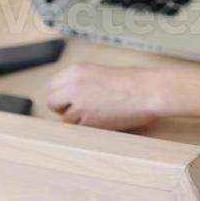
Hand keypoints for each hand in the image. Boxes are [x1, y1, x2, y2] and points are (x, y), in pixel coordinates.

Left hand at [47, 63, 162, 130]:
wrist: (147, 91)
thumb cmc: (131, 80)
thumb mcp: (100, 72)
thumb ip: (81, 82)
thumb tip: (69, 95)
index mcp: (76, 70)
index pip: (52, 86)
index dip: (62, 94)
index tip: (70, 99)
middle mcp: (73, 86)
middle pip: (53, 102)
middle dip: (63, 108)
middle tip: (79, 110)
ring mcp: (80, 105)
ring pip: (65, 119)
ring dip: (77, 120)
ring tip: (97, 114)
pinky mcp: (89, 123)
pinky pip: (78, 130)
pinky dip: (87, 129)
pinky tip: (102, 121)